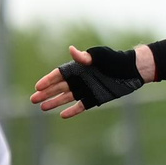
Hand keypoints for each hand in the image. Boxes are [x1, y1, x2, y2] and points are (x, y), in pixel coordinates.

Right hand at [30, 45, 151, 117]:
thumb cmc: (116, 60)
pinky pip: (81, 106)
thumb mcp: (100, 56)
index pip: (59, 75)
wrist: (132, 71)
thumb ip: (85, 56)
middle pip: (59, 87)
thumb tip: (71, 49)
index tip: (38, 86)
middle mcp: (80, 79)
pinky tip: (62, 115)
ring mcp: (87, 89)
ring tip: (42, 107)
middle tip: (33, 99)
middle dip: (46, 93)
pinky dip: (72, 110)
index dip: (48, 80)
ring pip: (66, 97)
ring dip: (54, 102)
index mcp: (79, 67)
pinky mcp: (95, 99)